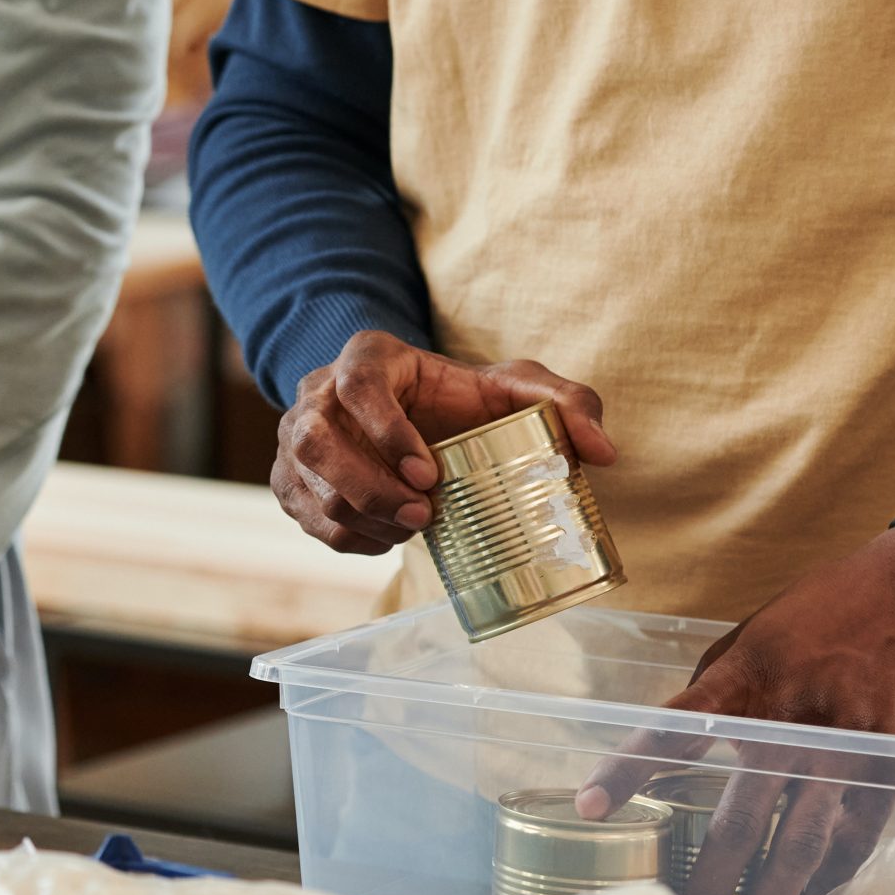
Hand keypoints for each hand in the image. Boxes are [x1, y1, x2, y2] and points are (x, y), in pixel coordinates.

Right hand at [273, 332, 615, 552]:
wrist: (410, 413)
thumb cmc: (461, 398)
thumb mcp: (516, 387)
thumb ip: (566, 402)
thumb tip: (603, 452)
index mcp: (367, 358)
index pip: (358, 384)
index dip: (387, 431)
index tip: (429, 474)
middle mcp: (317, 393)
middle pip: (317, 441)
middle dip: (369, 488)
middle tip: (423, 516)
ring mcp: (295, 438)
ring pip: (309, 485)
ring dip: (361, 518)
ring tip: (413, 528)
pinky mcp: (292, 479)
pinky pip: (307, 517)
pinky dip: (349, 537)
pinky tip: (389, 536)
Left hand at [573, 531, 894, 894]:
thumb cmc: (822, 613)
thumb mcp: (750, 639)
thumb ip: (715, 696)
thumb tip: (671, 754)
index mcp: (747, 681)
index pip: (673, 733)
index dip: (629, 772)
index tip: (588, 807)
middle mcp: (796, 724)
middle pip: (741, 822)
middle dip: (707, 882)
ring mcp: (849, 755)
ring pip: (800, 848)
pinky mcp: (893, 774)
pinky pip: (850, 844)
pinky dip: (820, 884)